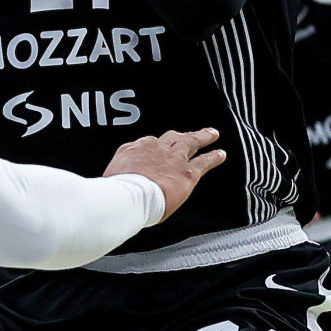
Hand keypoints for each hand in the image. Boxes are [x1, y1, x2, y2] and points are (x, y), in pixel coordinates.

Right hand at [103, 128, 225, 222]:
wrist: (128, 196)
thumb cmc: (116, 192)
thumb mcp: (110, 179)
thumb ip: (117, 179)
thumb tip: (114, 186)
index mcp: (132, 150)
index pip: (147, 143)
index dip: (155, 146)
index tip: (158, 150)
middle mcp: (153, 149)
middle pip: (170, 137)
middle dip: (181, 135)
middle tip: (190, 134)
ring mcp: (172, 158)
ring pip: (190, 142)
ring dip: (202, 137)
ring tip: (211, 134)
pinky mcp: (186, 171)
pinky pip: (204, 161)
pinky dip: (213, 157)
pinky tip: (220, 154)